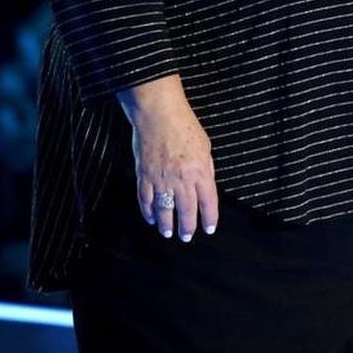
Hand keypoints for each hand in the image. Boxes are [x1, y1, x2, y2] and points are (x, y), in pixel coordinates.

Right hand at [117, 74, 218, 240]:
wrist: (159, 114)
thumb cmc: (185, 126)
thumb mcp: (205, 146)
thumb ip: (205, 168)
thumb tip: (205, 185)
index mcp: (200, 171)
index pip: (207, 201)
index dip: (209, 218)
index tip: (208, 229)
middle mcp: (181, 179)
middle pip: (186, 211)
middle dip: (187, 227)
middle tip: (186, 237)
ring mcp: (161, 179)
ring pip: (164, 210)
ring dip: (166, 224)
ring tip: (168, 233)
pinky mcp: (144, 176)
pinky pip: (145, 199)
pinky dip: (148, 211)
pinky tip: (151, 218)